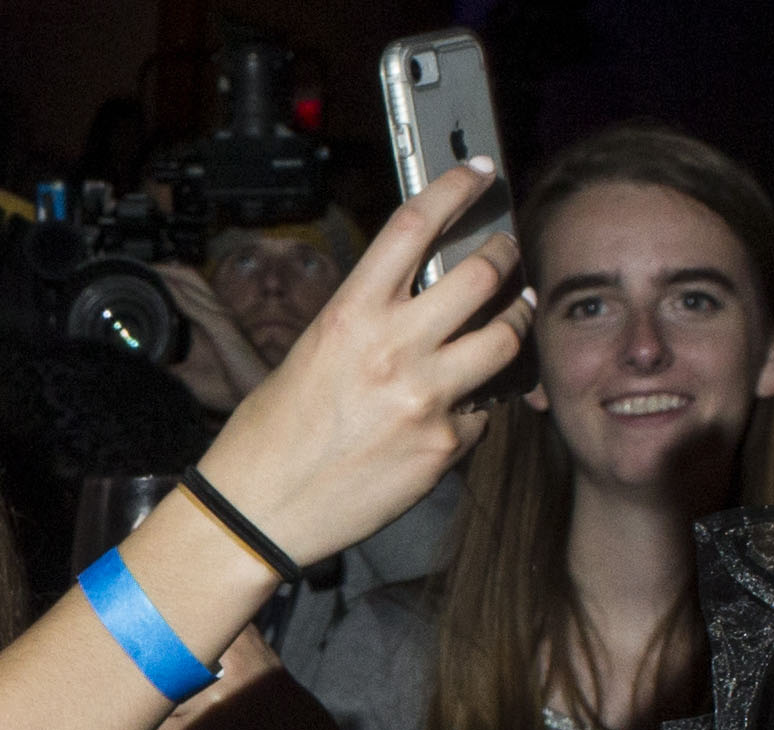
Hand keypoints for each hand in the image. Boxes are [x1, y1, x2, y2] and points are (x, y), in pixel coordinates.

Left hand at [152, 262, 267, 413]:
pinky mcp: (221, 326)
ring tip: (145, 268)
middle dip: (163, 268)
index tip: (139, 276)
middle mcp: (214, 311)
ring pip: (191, 283)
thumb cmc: (228, 386)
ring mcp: (219, 316)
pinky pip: (195, 304)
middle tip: (137, 266)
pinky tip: (161, 286)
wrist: (255, 394)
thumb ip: (170, 370)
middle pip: (188, 277)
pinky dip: (177, 293)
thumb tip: (145, 371)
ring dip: (168, 274)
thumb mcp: (190, 377)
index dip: (165, 278)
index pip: (185, 289)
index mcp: (208, 320)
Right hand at [189, 160, 522, 570]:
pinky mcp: (444, 446)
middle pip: (483, 276)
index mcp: (351, 315)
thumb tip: (419, 299)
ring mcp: (426, 398)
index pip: (415, 226)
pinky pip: (485, 412)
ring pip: (505, 340)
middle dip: (505, 257)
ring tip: (510, 323)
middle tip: (508, 255)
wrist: (259, 511)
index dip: (456, 187)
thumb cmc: (271, 435)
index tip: (480, 173)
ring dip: (514, 325)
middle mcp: (394, 348)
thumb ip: (369, 321)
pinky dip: (476, 407)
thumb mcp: (311, 354)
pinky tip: (453, 413)